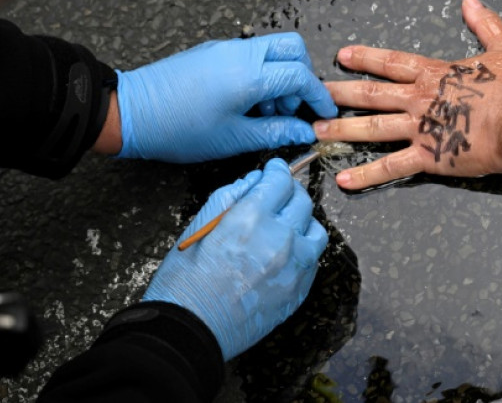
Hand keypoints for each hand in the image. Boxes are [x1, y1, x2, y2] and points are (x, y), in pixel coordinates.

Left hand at [116, 32, 336, 162]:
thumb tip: (304, 132)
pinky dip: (261, 73)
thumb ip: (276, 132)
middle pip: (293, 47)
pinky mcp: (212, 51)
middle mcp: (241, 53)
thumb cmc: (177, 129)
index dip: (318, 96)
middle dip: (303, 76)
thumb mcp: (234, 138)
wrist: (130, 112)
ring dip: (280, 76)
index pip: (301, 76)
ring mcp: (225, 48)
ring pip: (272, 49)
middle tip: (294, 107)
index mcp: (250, 74)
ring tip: (266, 112)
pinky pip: (250, 54)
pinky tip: (247, 103)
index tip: (324, 113)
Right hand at [142, 158, 327, 360]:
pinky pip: (313, 259)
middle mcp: (280, 239)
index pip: (280, 181)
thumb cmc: (185, 282)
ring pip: (316, 230)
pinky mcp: (299, 289)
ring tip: (284, 225)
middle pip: (302, 201)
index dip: (277, 171)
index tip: (274, 170)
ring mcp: (295, 266)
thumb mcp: (197, 228)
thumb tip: (252, 181)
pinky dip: (303, 250)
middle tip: (277, 194)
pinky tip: (285, 252)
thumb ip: (229, 198)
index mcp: (251, 219)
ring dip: (302, 222)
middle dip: (289, 193)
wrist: (190, 331)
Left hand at [314, 0, 501, 189]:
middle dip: (340, 93)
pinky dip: (367, 175)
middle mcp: (420, 100)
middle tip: (313, 94)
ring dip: (342, 129)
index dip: (365, 58)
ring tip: (316, 130)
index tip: (341, 56)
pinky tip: (344, 180)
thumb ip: (484, 24)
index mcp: (435, 74)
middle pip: (371, 94)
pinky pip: (391, 167)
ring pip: (372, 128)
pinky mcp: (429, 158)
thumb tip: (471, 1)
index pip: (391, 63)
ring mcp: (420, 129)